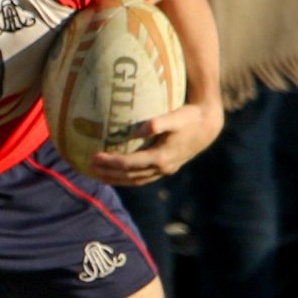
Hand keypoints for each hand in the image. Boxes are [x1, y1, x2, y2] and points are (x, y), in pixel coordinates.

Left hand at [87, 101, 224, 185]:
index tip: (94, 157)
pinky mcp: (166, 168)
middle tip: (89, 167)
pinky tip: (117, 174)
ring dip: (116, 179)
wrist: (208, 126)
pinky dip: (128, 178)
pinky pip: (142, 177)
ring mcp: (165, 170)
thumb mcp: (175, 117)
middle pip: (129, 175)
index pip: (130, 163)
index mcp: (161, 157)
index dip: (111, 162)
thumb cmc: (189, 117)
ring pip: (135, 180)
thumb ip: (158, 123)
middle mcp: (162, 168)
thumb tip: (139, 129)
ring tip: (98, 175)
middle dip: (108, 173)